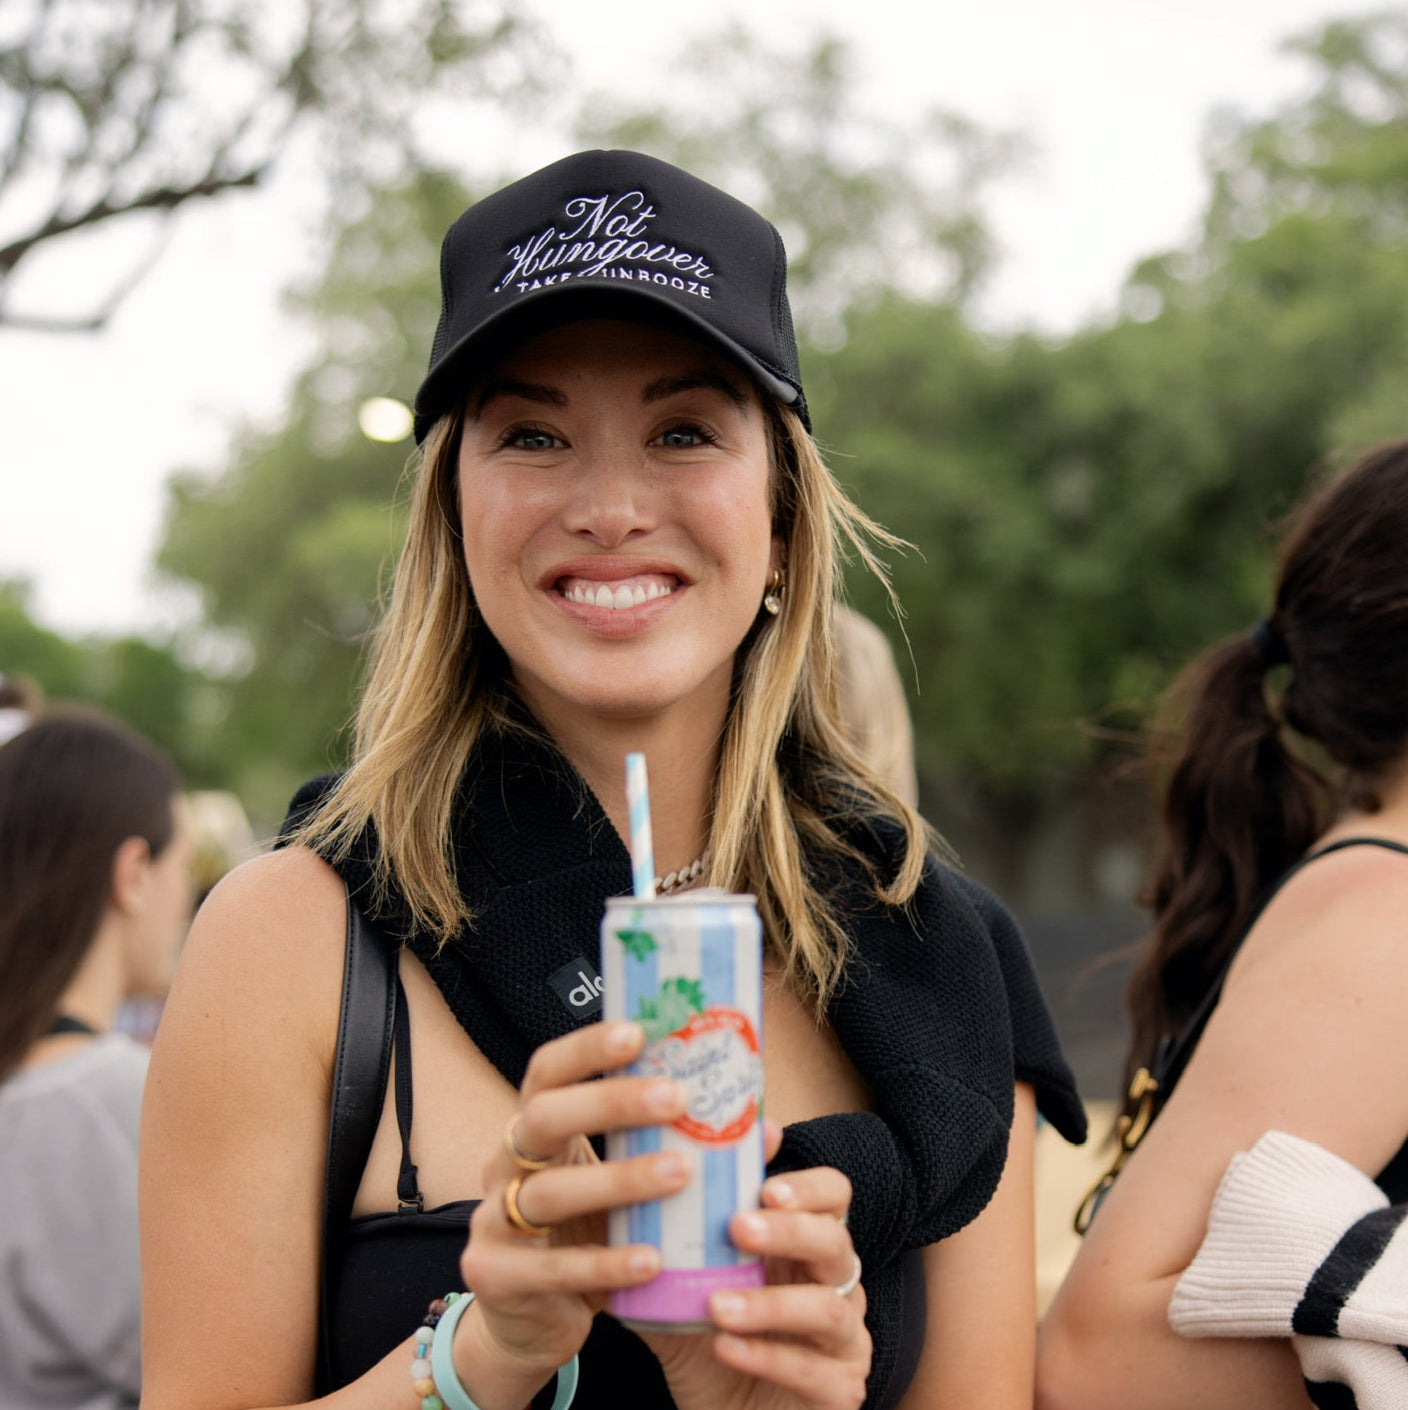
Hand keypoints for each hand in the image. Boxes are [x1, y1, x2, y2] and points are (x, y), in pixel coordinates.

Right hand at [456, 1020, 692, 1396]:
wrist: (525, 1325)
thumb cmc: (586, 1238)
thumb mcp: (620, 1191)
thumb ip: (676, 1154)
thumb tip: (763, 1128)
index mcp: (534, 1131)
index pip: (547, 1072)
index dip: (585, 1048)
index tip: (639, 1033)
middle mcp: (504, 1165)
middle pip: (543, 1118)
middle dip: (609, 1102)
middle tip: (675, 1097)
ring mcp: (493, 1222)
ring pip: (550, 1192)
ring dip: (618, 1180)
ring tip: (681, 1174)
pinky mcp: (497, 1278)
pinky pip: (553, 1269)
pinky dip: (606, 1263)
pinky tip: (653, 1259)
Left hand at [644, 1126, 871, 1409]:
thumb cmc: (710, 1349)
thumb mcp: (686, 1297)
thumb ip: (672, 1252)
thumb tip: (636, 1198)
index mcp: (806, 1248)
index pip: (833, 1197)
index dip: (809, 1187)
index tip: (765, 1186)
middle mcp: (836, 1286)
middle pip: (835, 1242)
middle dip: (789, 1231)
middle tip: (737, 1227)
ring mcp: (845, 1340)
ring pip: (827, 1309)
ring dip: (770, 1303)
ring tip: (716, 1305)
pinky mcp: (841, 1391)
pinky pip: (812, 1370)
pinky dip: (766, 1356)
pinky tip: (724, 1349)